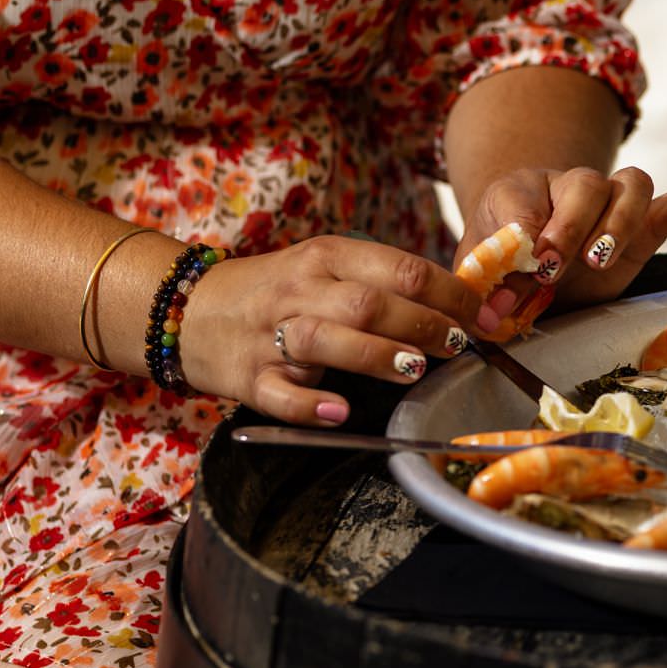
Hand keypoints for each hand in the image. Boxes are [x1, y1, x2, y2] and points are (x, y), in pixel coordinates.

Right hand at [181, 236, 484, 425]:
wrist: (185, 309)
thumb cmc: (278, 292)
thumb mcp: (327, 268)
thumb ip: (384, 282)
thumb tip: (461, 305)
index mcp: (328, 256)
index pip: (401, 269)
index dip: (450, 294)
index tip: (481, 315)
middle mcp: (300, 289)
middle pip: (369, 303)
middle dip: (423, 324)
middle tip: (460, 344)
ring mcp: (270, 334)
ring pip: (326, 339)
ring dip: (376, 355)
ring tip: (414, 368)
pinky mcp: (248, 378)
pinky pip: (280, 394)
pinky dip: (311, 404)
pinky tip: (341, 411)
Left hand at [458, 165, 666, 328]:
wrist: (528, 269)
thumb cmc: (504, 266)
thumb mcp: (482, 274)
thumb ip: (483, 284)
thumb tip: (488, 311)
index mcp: (520, 191)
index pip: (525, 195)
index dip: (525, 229)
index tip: (523, 264)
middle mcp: (569, 188)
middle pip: (585, 184)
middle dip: (570, 228)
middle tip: (552, 270)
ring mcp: (611, 205)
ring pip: (630, 185)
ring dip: (617, 223)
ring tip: (599, 261)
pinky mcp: (645, 228)